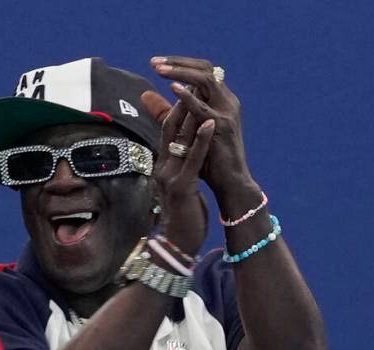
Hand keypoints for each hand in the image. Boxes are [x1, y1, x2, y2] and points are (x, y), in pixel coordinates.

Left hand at [142, 56, 262, 217]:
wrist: (229, 183)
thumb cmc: (209, 159)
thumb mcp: (185, 129)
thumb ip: (166, 112)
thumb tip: (144, 95)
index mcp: (220, 100)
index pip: (202, 70)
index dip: (179, 63)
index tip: (155, 62)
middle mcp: (227, 101)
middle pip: (205, 69)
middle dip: (178, 63)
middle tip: (154, 62)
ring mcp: (227, 113)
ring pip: (206, 81)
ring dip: (181, 72)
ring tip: (159, 69)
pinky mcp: (222, 127)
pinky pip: (203, 108)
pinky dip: (188, 97)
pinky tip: (173, 88)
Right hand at [146, 90, 215, 255]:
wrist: (177, 245)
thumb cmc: (182, 217)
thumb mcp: (179, 186)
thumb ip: (179, 167)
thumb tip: (182, 152)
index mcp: (162, 165)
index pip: (167, 130)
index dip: (177, 106)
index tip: (189, 86)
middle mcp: (162, 167)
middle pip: (170, 128)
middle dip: (182, 102)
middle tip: (195, 80)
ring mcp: (170, 177)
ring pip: (180, 139)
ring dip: (192, 114)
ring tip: (203, 92)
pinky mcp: (182, 188)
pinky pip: (193, 159)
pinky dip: (202, 140)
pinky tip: (211, 124)